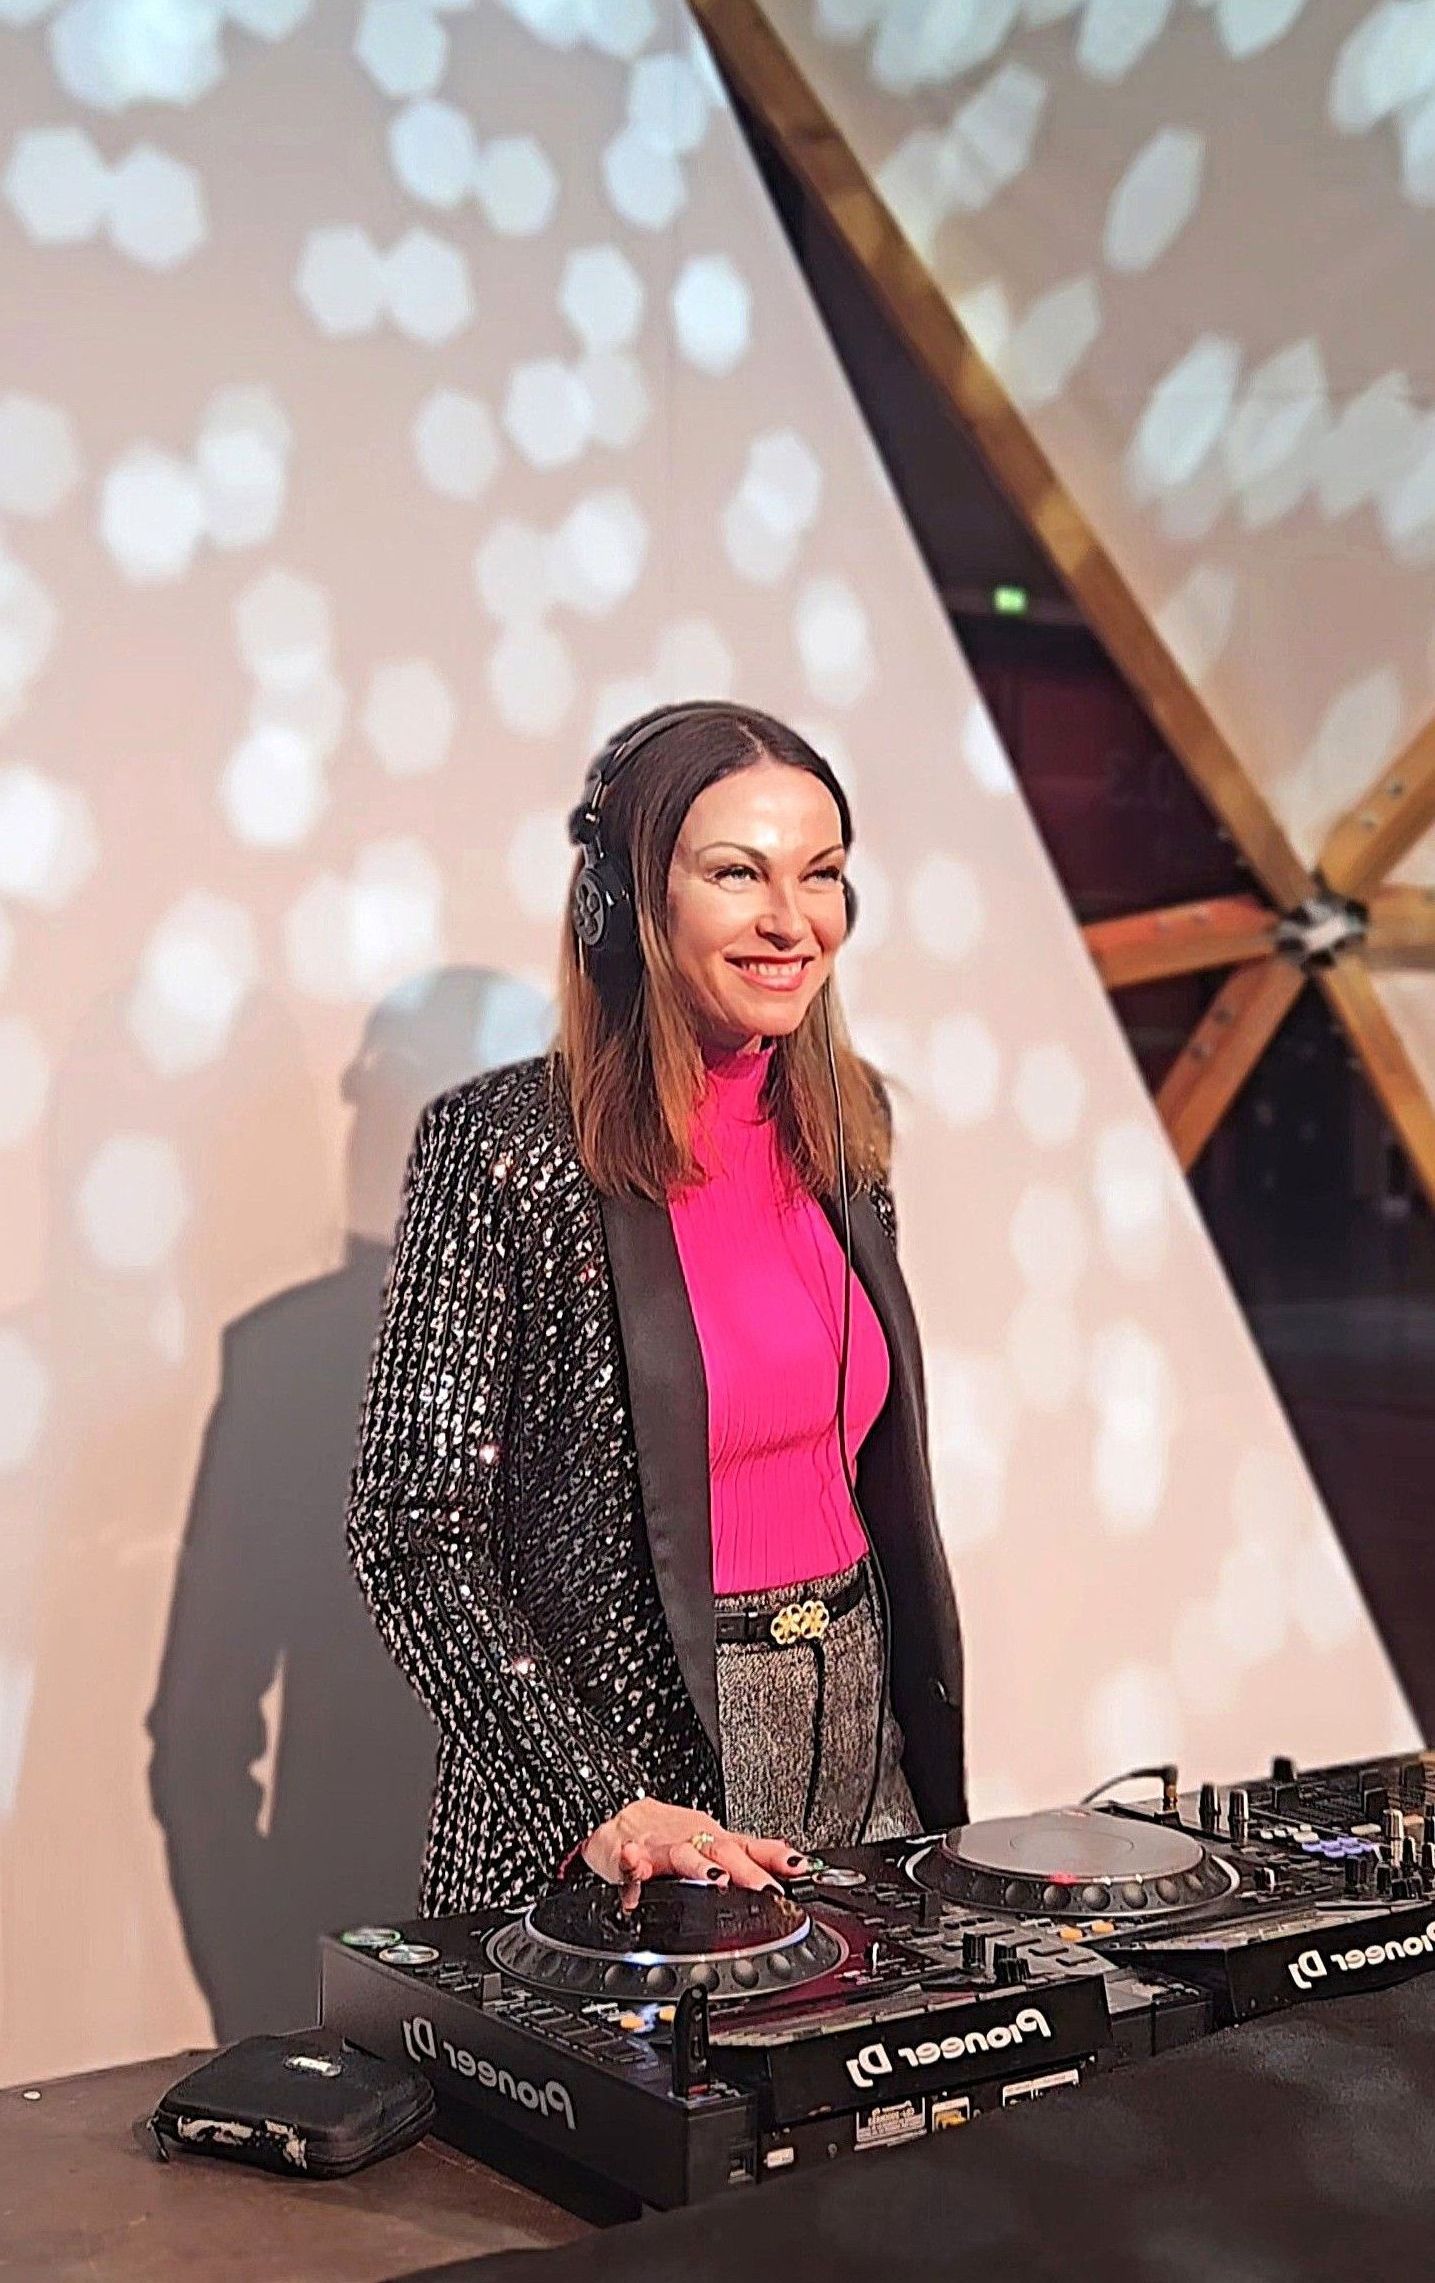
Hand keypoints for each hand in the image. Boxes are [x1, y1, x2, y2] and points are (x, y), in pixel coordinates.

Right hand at [581, 1799, 808, 1909]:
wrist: (620, 1816)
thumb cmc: (670, 1835)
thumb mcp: (713, 1844)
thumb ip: (750, 1858)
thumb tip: (796, 1867)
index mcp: (717, 1842)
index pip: (753, 1846)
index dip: (778, 1856)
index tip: (802, 1867)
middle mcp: (694, 1841)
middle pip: (723, 1851)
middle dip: (748, 1871)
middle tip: (768, 1889)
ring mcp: (661, 1848)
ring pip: (682, 1855)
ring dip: (699, 1867)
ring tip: (715, 1880)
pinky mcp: (628, 1856)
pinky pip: (630, 1862)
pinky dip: (633, 1864)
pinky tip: (636, 1868)